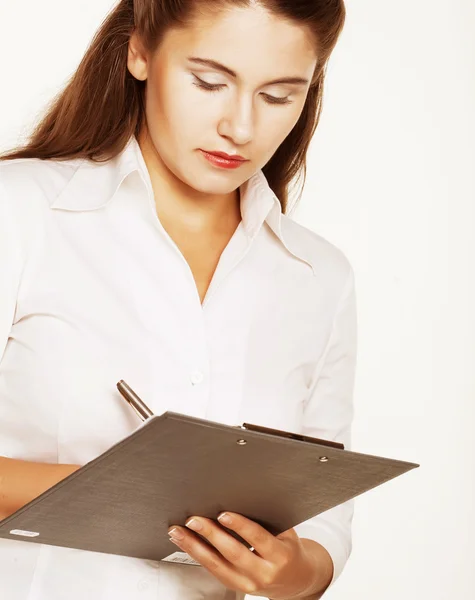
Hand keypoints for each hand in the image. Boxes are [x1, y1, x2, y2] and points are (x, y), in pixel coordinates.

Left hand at [167, 511, 324, 598]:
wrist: (294, 579)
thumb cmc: (287, 548)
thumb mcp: (286, 532)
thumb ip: (267, 518)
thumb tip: (241, 494)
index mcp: (280, 555)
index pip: (258, 539)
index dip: (240, 526)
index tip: (223, 514)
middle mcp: (263, 573)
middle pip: (233, 553)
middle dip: (210, 534)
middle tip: (193, 519)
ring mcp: (248, 583)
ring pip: (217, 565)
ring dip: (194, 546)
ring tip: (178, 531)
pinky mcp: (235, 586)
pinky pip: (212, 570)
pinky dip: (196, 554)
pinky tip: (185, 542)